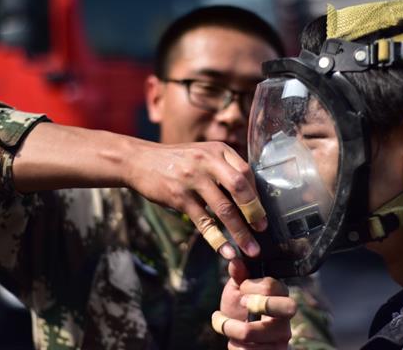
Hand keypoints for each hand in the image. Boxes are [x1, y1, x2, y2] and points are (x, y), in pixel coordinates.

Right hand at [13, 124, 265, 257]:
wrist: (139, 160)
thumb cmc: (177, 160)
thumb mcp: (203, 154)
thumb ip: (224, 168)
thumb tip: (252, 195)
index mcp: (218, 150)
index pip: (246, 172)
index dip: (257, 194)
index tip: (263, 212)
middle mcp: (207, 161)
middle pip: (239, 188)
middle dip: (254, 212)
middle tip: (262, 231)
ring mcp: (192, 179)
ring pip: (223, 209)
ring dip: (240, 232)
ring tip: (250, 250)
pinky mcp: (179, 196)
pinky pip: (203, 221)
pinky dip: (216, 238)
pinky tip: (224, 251)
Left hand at [213, 259, 296, 349]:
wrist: (238, 335)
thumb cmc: (239, 307)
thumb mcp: (237, 289)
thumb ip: (238, 275)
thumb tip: (235, 262)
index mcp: (280, 293)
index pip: (271, 286)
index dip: (250, 286)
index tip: (242, 290)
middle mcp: (286, 316)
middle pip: (286, 307)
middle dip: (258, 305)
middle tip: (241, 304)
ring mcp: (282, 337)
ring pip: (252, 332)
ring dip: (230, 328)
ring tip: (224, 325)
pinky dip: (234, 346)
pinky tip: (233, 341)